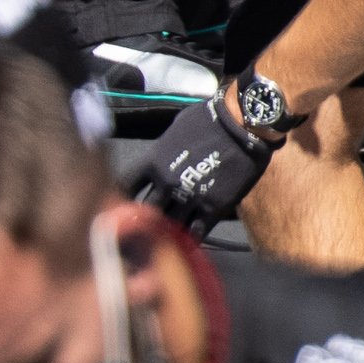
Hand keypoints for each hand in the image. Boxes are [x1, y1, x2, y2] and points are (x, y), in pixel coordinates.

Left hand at [128, 94, 274, 226]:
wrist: (242, 125)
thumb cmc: (207, 119)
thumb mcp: (174, 130)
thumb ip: (161, 150)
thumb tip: (157, 158)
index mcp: (151, 162)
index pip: (124, 187)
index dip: (121, 197)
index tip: (122, 205)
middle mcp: (165, 183)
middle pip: (144, 211)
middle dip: (143, 220)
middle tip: (143, 228)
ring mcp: (189, 197)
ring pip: (169, 225)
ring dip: (167, 233)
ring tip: (166, 240)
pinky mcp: (213, 208)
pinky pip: (197, 232)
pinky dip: (191, 239)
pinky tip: (188, 243)